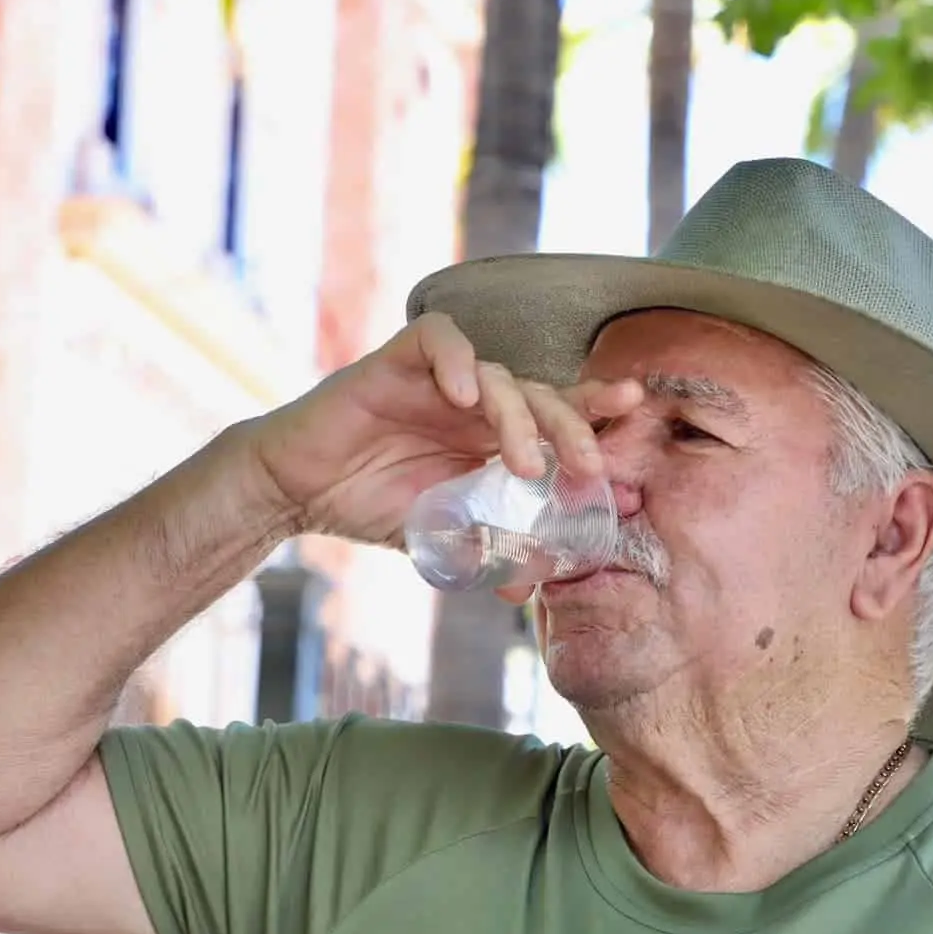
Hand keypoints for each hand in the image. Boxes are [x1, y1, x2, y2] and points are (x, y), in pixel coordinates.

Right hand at [246, 313, 641, 547]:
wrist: (297, 492)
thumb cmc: (369, 506)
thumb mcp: (438, 536)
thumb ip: (484, 554)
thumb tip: (529, 593)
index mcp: (490, 434)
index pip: (556, 413)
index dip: (596, 411)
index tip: (635, 417)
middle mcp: (473, 401)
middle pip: (540, 392)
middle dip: (573, 425)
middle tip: (588, 467)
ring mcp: (437, 379)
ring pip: (497, 374)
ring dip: (518, 416)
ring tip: (522, 463)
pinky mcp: (396, 363)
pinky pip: (439, 340)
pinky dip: (456, 362)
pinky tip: (460, 398)